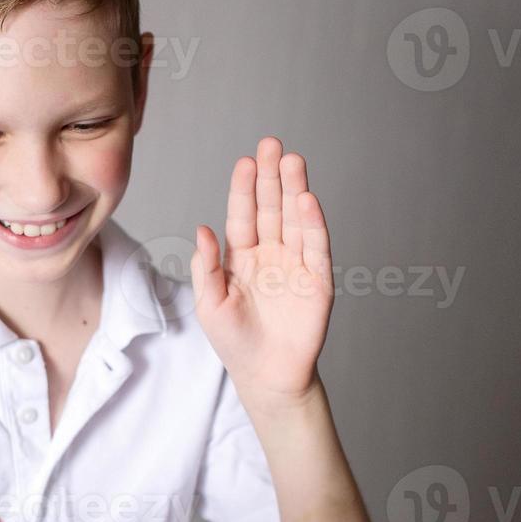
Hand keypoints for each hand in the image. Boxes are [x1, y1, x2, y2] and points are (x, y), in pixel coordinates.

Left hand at [190, 136, 333, 405]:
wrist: (267, 377)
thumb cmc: (234, 342)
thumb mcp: (209, 305)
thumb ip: (207, 267)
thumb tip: (201, 228)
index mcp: (241, 258)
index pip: (242, 215)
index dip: (244, 189)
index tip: (244, 162)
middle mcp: (270, 255)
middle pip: (271, 209)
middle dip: (270, 177)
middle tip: (271, 145)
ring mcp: (296, 265)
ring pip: (295, 220)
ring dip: (294, 191)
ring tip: (292, 161)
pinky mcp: (318, 280)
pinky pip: (316, 246)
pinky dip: (313, 223)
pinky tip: (307, 199)